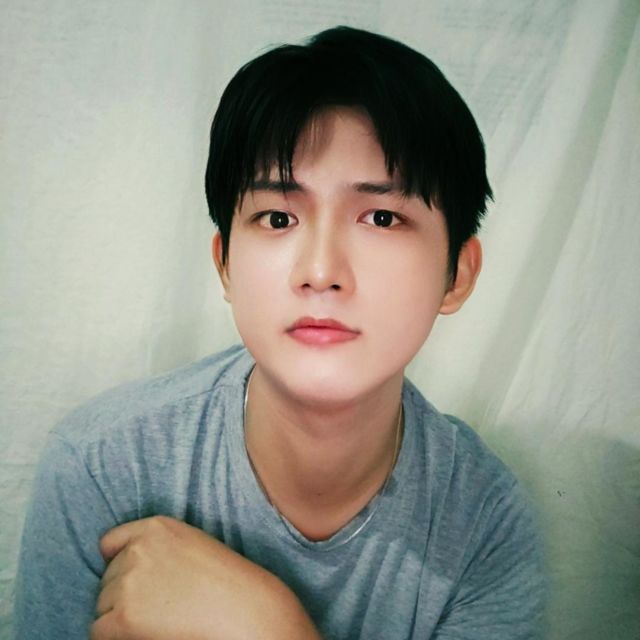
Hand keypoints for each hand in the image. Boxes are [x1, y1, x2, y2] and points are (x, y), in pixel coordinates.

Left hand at [91, 516, 321, 639]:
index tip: (132, 579)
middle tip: (159, 605)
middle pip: (107, 578)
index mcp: (155, 527)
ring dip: (120, 616)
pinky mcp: (124, 615)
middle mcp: (137, 550)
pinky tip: (143, 634)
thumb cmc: (224, 580)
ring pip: (103, 605)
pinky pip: (99, 630)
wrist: (242, 608)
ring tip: (158, 619)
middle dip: (124, 593)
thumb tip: (123, 567)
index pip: (110, 543)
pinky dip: (115, 637)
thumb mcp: (190, 544)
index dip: (118, 563)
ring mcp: (129, 582)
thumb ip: (157, 547)